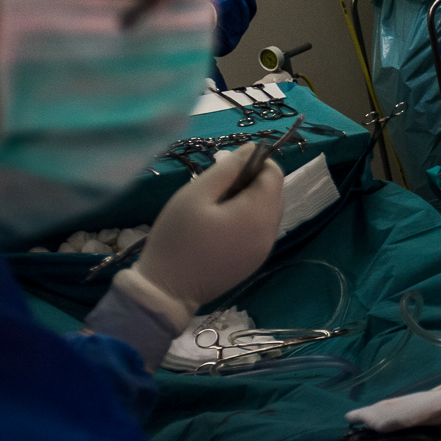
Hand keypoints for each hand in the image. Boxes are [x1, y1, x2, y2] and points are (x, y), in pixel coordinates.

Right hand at [134, 141, 281, 313]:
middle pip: (274, 193)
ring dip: (248, 200)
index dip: (256, 162)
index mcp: (258, 214)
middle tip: (217, 184)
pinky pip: (260, 230)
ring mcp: (264, 250)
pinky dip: (246, 219)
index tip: (226, 165)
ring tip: (215, 204)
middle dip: (252, 181)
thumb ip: (227, 169)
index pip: (274, 174)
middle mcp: (269, 233)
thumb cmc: (177, 238)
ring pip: (268, 211)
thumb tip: (251, 149)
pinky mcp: (254, 262)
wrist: (166, 291)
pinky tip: (219, 224)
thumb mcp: (196, 195)